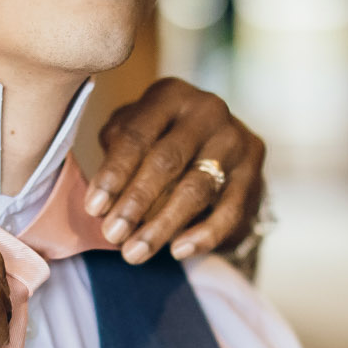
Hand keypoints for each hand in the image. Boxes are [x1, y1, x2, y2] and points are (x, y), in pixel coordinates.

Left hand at [86, 77, 264, 264]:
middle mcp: (207, 110)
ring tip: (135, 252)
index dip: (114, 174)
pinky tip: (178, 251)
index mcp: (170, 95)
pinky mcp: (253, 172)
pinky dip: (203, 235)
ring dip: (162, 226)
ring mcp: (235, 140)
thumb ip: (115, 153)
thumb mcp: (134, 133)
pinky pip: (229, 211)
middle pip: (166, 161)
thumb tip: (100, 198)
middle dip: (135, 202)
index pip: (137, 135)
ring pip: (196, 189)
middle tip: (113, 234)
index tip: (94, 209)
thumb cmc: (160, 140)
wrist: (217, 148)